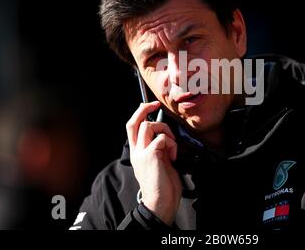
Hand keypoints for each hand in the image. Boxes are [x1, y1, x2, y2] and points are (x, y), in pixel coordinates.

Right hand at [126, 101, 181, 225]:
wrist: (160, 201)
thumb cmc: (162, 183)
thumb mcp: (158, 161)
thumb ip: (157, 147)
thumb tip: (164, 134)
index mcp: (137, 152)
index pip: (131, 127)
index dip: (139, 113)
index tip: (150, 105)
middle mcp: (136, 151)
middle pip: (134, 122)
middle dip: (144, 109)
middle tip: (155, 104)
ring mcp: (141, 153)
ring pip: (148, 126)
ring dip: (164, 131)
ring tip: (171, 145)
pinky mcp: (150, 155)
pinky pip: (161, 138)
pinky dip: (172, 144)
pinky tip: (173, 156)